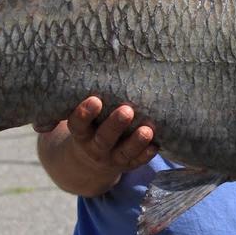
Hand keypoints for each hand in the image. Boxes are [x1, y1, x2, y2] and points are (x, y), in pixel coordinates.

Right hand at [37, 96, 157, 174]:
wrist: (89, 161)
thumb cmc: (89, 125)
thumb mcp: (81, 119)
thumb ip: (83, 101)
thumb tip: (87, 71)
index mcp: (81, 133)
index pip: (78, 124)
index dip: (85, 113)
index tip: (95, 100)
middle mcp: (94, 147)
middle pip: (103, 138)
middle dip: (115, 125)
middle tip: (126, 111)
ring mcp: (112, 157)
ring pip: (123, 152)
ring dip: (135, 142)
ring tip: (147, 130)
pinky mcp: (128, 164)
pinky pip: (137, 161)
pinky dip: (146, 154)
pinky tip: (156, 145)